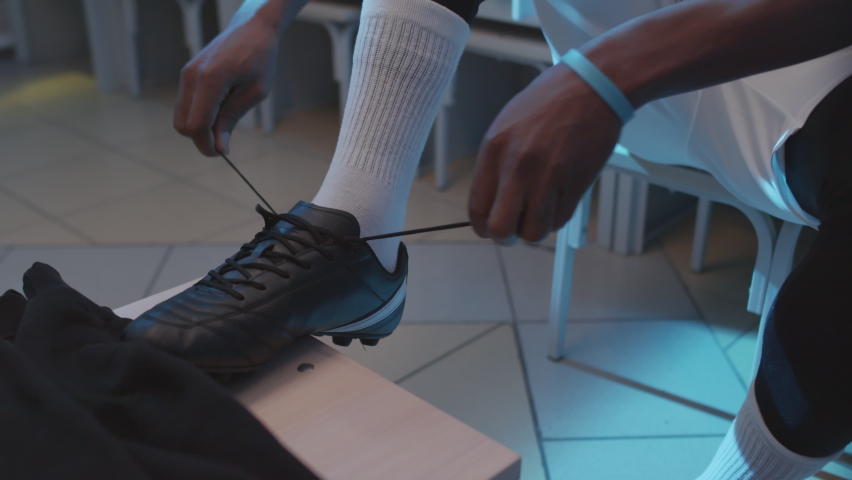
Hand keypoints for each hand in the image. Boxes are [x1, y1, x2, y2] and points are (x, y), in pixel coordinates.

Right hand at [174, 18, 279, 155]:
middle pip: (183, 125)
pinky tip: (219, 108)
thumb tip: (220, 147)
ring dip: (199, 127)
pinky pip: (185, 105)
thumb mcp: (254, 93)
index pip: (198, 125)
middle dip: (201, 139)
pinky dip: (198, 115)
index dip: (207, 145)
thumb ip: (232, 119)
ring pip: (181, 117)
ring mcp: (186, 74)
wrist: (252, 28)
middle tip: (225, 139)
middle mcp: (192, 77)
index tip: (222, 154)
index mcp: (211, 80)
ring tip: (225, 121)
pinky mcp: (187, 74)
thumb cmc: (260, 59)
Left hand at [468, 63, 622, 244]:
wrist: (592, 86)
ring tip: (539, 212)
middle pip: (501, 229)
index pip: (477, 208)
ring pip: (533, 232)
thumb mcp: (507, 126)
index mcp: (494, 150)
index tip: (491, 227)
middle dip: (506, 236)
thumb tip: (491, 200)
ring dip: (534, 229)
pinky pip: (559, 221)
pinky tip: (558, 199)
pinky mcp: (575, 184)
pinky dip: (556, 218)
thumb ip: (496, 164)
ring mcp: (547, 177)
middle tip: (514, 228)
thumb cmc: (549, 102)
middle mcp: (517, 167)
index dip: (483, 226)